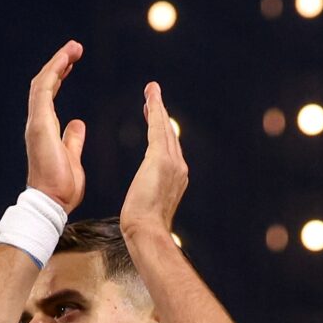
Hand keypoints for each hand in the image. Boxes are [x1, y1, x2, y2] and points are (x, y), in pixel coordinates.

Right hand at [25, 42, 86, 211]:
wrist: (51, 202)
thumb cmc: (62, 187)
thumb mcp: (72, 157)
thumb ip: (73, 140)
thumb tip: (77, 124)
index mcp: (45, 129)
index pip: (49, 94)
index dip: (59, 75)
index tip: (71, 62)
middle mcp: (37, 122)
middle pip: (44, 84)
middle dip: (58, 64)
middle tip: (74, 48)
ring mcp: (36, 123)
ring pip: (42, 83)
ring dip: (57, 63)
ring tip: (72, 48)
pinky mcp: (39, 124)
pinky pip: (44, 91)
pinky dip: (54, 72)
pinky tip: (65, 60)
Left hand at [119, 81, 186, 241]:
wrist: (147, 231)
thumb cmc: (142, 227)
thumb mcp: (147, 208)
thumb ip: (148, 196)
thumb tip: (143, 198)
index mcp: (177, 180)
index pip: (169, 150)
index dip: (162, 133)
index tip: (154, 119)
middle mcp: (180, 168)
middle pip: (170, 135)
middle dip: (161, 115)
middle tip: (153, 98)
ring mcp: (173, 163)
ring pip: (164, 129)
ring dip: (158, 107)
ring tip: (151, 91)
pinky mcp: (160, 159)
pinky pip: (157, 129)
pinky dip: (154, 111)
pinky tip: (150, 99)